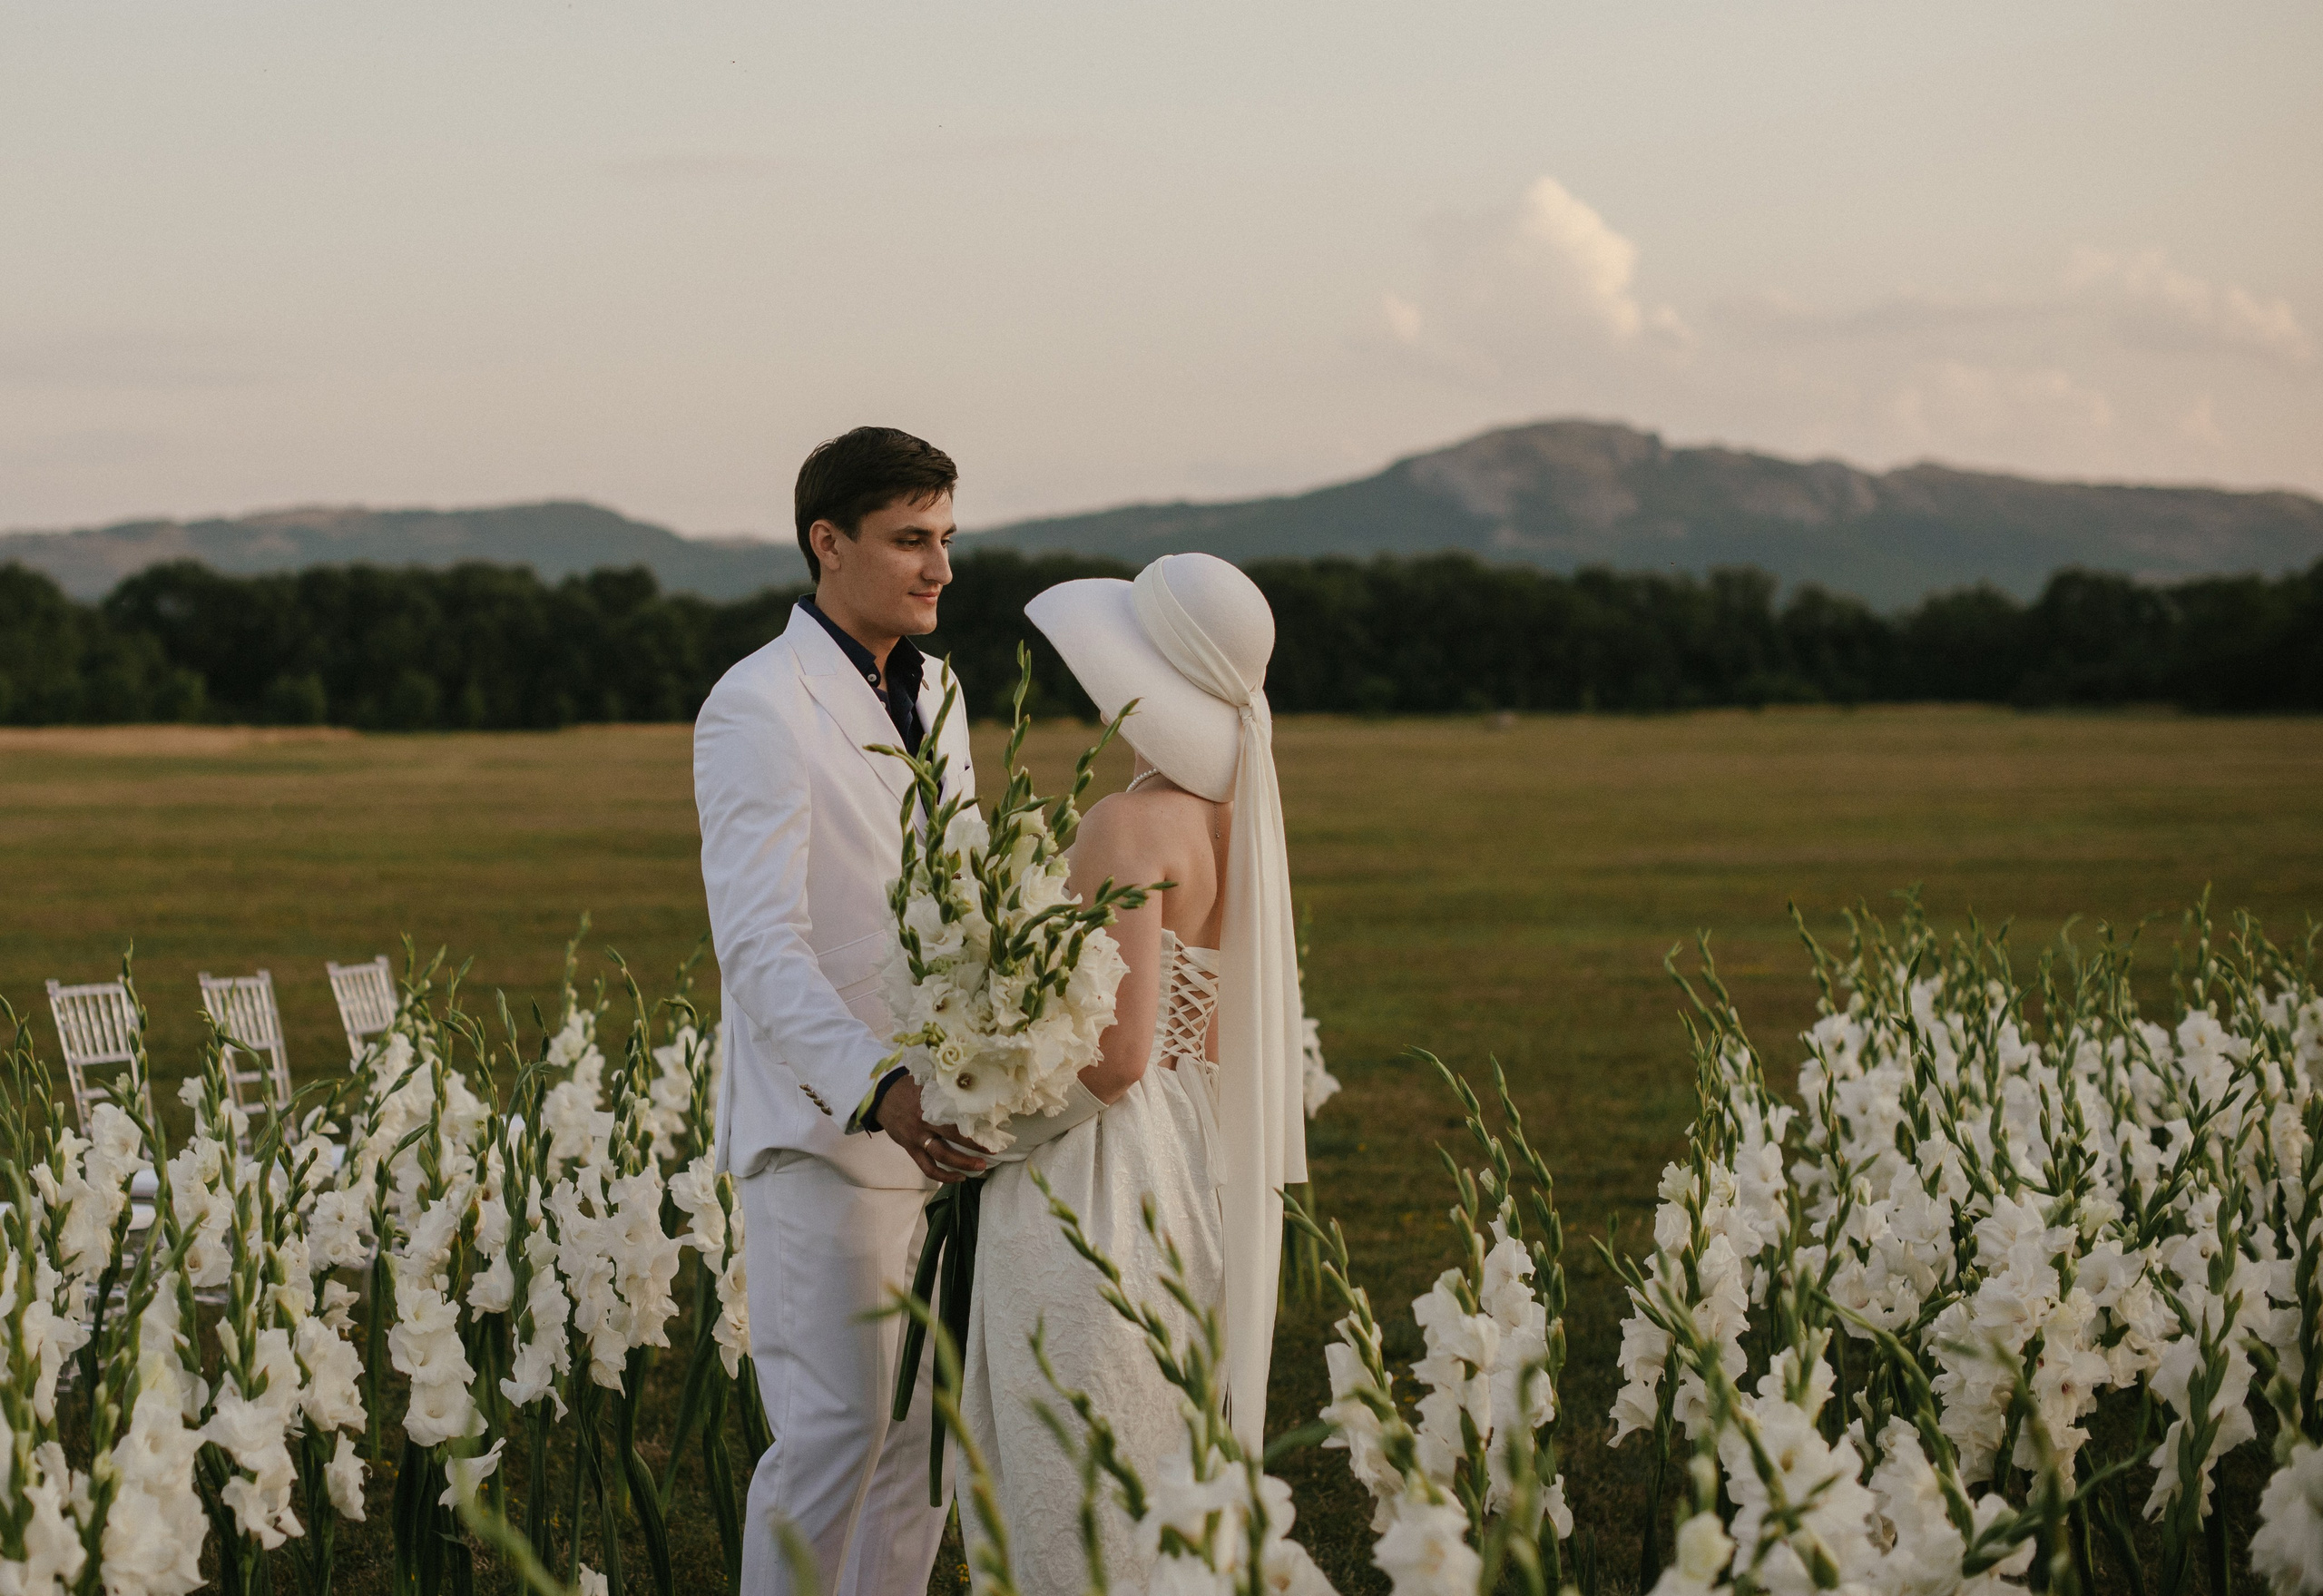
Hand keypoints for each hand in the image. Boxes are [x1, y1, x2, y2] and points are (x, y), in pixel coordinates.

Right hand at [875, 1076, 990, 1183]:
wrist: (880, 1098)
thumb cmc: (906, 1088)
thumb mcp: (925, 1082)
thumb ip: (944, 1086)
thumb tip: (969, 1081)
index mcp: (931, 1104)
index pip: (957, 1114)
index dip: (975, 1122)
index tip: (992, 1126)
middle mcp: (925, 1122)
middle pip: (954, 1137)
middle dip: (975, 1146)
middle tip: (992, 1151)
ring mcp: (917, 1138)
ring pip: (942, 1156)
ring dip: (962, 1164)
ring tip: (979, 1167)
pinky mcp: (911, 1149)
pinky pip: (927, 1168)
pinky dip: (943, 1176)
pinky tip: (958, 1178)